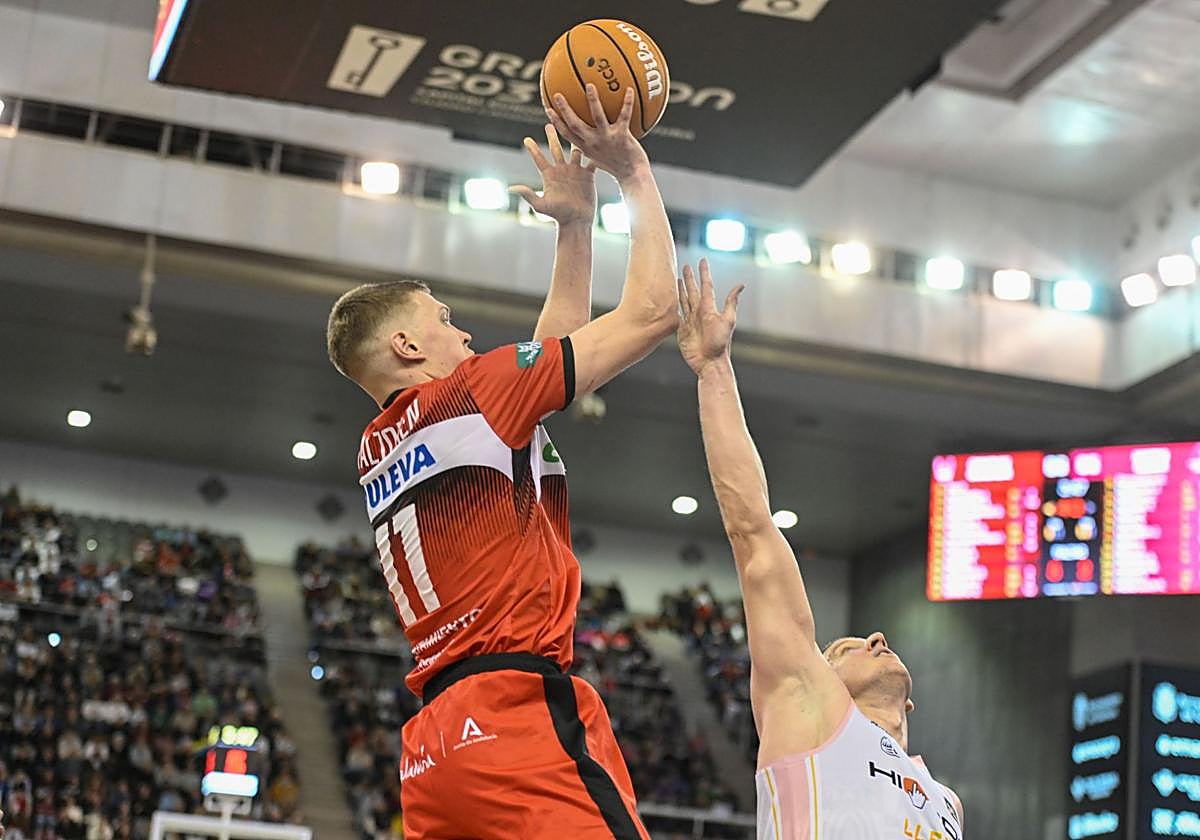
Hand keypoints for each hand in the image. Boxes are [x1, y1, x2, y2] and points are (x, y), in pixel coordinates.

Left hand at [509, 124, 596, 226]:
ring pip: (575, 151)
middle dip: (553, 136)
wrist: (576, 221)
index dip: (533, 149)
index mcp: (550, 176)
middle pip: (556, 149)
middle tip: (550, 121)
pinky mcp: (588, 176)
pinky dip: (594, 152)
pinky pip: (591, 161)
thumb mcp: (541, 205)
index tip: (526, 139)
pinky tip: (597, 140)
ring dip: (575, 138)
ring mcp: (575, 172)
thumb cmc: (558, 215)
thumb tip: (511, 188)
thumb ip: (528, 194)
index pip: (539, 159)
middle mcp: (562, 171)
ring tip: (576, 124)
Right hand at [546, 85, 649, 181]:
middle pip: (575, 124)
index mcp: (586, 148)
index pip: (567, 134)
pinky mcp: (622, 136)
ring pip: (597, 117)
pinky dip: (627, 103)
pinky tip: (629, 90)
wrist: (632, 176)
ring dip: (593, 101)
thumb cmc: (617, 166)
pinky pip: (624, 116)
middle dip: (565, 110)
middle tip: (557, 94)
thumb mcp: (600, 158)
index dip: (557, 122)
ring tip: (590, 86)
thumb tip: (589, 138)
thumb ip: (593, 147)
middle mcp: (593, 143)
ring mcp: (607, 139)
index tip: (548, 109)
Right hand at [678, 259, 743, 374]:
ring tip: (677, 279)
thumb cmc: (720, 344)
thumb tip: (741, 285)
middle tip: (685, 266)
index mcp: (709, 309)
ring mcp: (690, 321)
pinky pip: (677, 315)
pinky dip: (673, 307)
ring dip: (680, 290)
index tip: (702, 261)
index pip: (705, 286)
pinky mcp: (682, 331)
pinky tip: (670, 300)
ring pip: (684, 301)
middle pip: (692, 292)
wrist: (710, 363)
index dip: (704, 273)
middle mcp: (699, 313)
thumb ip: (731, 302)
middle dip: (689, 279)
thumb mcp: (728, 321)